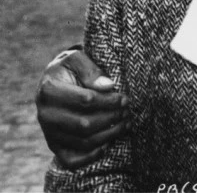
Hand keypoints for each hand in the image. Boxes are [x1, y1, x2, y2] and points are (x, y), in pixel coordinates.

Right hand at [36, 49, 129, 168]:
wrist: (54, 81)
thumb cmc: (70, 68)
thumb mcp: (77, 59)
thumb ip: (91, 70)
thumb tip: (108, 86)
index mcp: (49, 90)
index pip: (85, 100)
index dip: (109, 101)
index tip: (124, 98)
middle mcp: (45, 114)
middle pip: (85, 124)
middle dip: (112, 118)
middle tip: (127, 111)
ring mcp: (49, 132)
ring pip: (82, 141)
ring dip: (109, 135)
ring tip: (125, 123)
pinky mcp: (54, 146)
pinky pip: (71, 160)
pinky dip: (91, 156)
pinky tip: (108, 144)